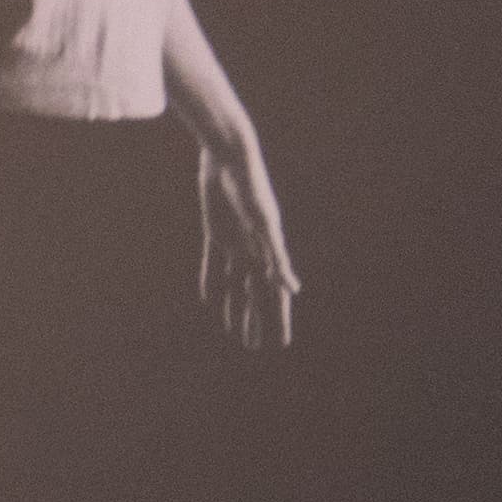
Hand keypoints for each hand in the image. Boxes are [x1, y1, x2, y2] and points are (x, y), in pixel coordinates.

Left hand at [195, 147, 299, 353]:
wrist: (229, 155)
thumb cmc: (250, 186)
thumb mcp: (264, 225)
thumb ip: (278, 258)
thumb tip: (293, 289)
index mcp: (268, 250)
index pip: (275, 294)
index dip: (279, 319)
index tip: (281, 344)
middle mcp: (255, 249)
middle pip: (256, 293)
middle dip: (256, 320)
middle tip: (254, 346)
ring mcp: (235, 240)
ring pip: (235, 282)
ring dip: (235, 306)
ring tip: (231, 330)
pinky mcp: (216, 230)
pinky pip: (214, 263)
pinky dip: (212, 281)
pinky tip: (208, 300)